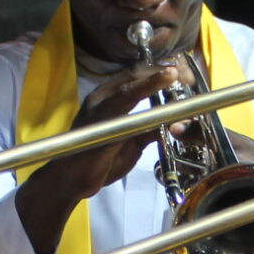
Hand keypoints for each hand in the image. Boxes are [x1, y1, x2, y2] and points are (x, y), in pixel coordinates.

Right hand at [12, 62, 193, 253]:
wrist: (69, 182)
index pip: (134, 76)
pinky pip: (123, 111)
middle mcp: (100, 99)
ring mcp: (98, 111)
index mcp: (106, 99)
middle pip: (133, 76)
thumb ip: (147, 130)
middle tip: (184, 73)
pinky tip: (156, 103)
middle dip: (160, 72)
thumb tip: (169, 123)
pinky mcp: (99, 126)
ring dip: (152, 80)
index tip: (179, 72)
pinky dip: (142, 103)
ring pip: (128, 88)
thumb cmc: (96, 160)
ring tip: (174, 73)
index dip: (157, 71)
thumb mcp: (130, 143)